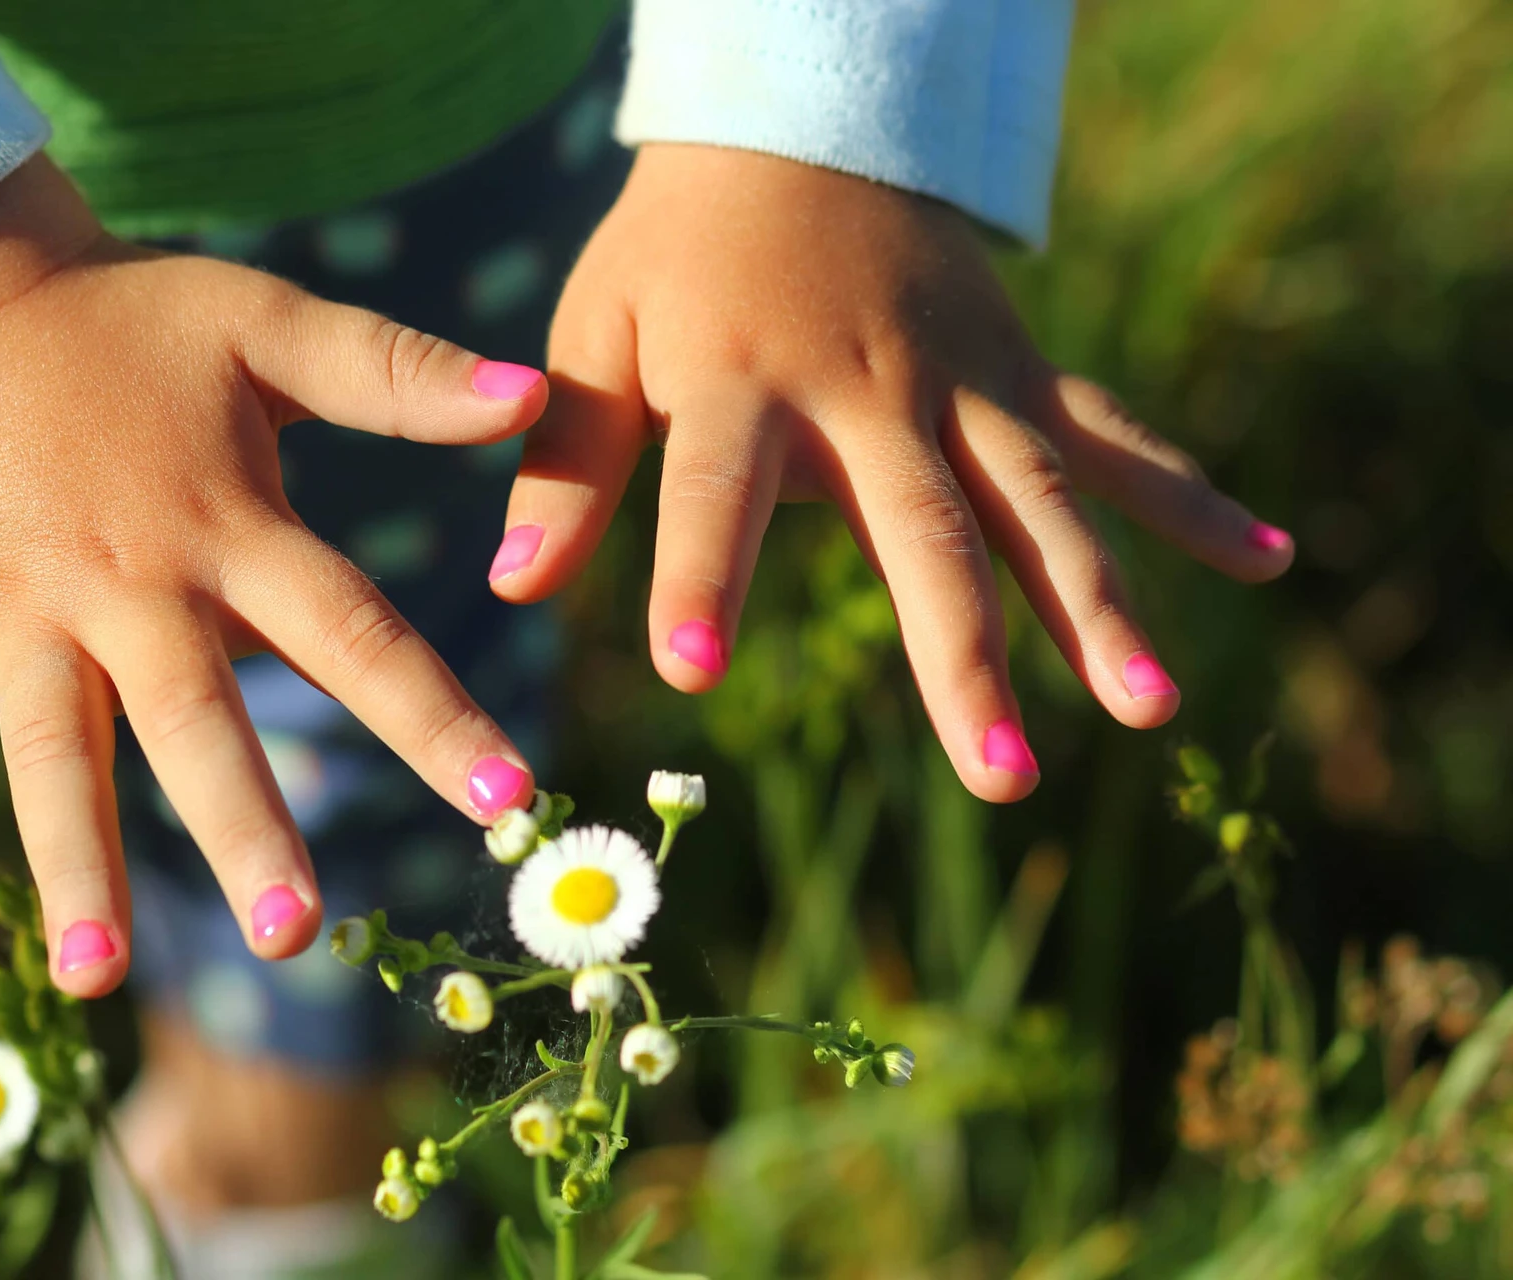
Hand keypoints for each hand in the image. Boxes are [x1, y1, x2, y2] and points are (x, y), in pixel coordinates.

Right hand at [0, 157, 546, 992]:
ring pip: (50, 753)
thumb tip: (535, 393)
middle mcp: (127, 586)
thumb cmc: (135, 322)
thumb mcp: (271, 325)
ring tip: (96, 974)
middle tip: (295, 933)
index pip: (350, 632)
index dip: (430, 715)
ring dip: (72, 860)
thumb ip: (395, 373)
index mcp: (227, 525)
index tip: (505, 801)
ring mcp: (15, 613)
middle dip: (245, 826)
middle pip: (193, 720)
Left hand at [493, 144, 1293, 802]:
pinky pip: (1113, 438)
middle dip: (960, 652)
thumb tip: (508, 592)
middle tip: (993, 772)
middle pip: (922, 527)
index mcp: (740, 379)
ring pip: (1042, 501)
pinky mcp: (1017, 374)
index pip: (714, 491)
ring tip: (1150, 711)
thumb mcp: (595, 336)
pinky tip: (1270, 561)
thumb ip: (564, 463)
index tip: (687, 672)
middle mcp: (868, 388)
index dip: (699, 575)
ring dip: (1100, 606)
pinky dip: (1191, 499)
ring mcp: (961, 382)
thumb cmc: (675, 256)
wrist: (795, 126)